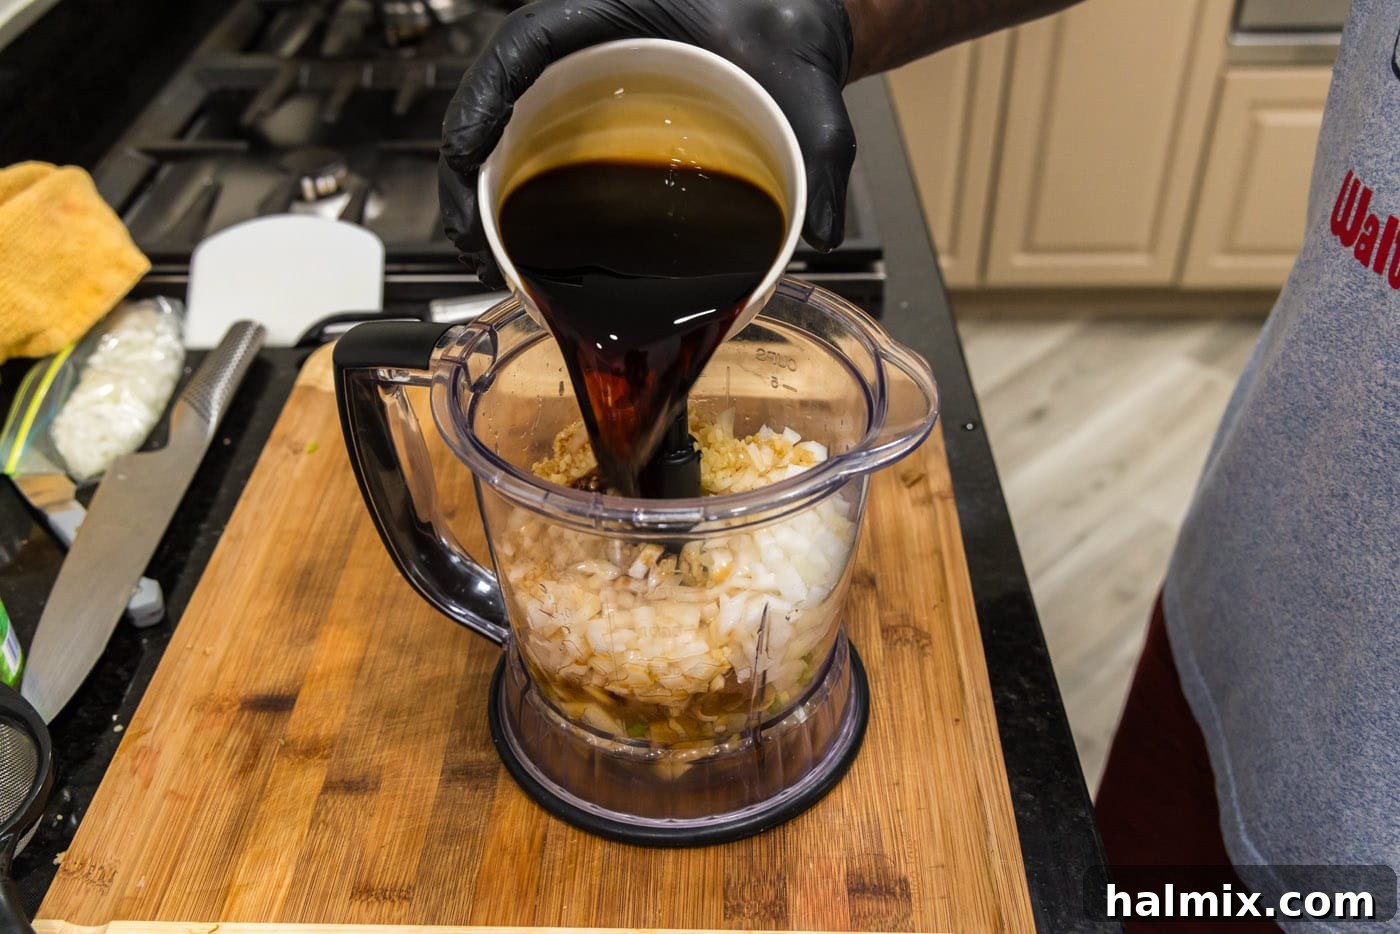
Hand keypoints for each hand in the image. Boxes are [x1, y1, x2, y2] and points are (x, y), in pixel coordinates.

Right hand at [439, 0, 856, 287]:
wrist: (798, 21)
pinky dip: (527, 201)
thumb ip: (824, 151)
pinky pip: (547, 154)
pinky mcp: (599, 122)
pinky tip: (530, 249)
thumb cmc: (786, 19)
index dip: (481, 100)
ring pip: (513, 134)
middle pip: (498, 102)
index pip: (522, 46)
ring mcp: (587, 86)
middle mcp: (587, 49)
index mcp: (611, 11)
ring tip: (493, 263)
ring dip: (490, 198)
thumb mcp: (806, 80)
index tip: (465, 153)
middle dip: (471, 175)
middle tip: (472, 244)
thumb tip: (820, 236)